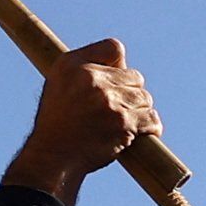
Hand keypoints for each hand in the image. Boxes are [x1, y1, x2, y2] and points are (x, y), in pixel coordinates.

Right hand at [9, 37, 161, 200]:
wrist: (53, 157)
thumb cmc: (57, 123)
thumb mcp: (58, 83)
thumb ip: (86, 66)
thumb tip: (123, 63)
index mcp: (73, 64)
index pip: (114, 48)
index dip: (120, 65)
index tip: (115, 82)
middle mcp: (91, 78)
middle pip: (135, 77)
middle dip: (130, 94)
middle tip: (116, 110)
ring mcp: (108, 100)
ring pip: (144, 99)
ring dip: (139, 112)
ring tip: (122, 123)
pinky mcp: (123, 123)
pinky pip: (152, 119)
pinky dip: (151, 127)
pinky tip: (144, 132)